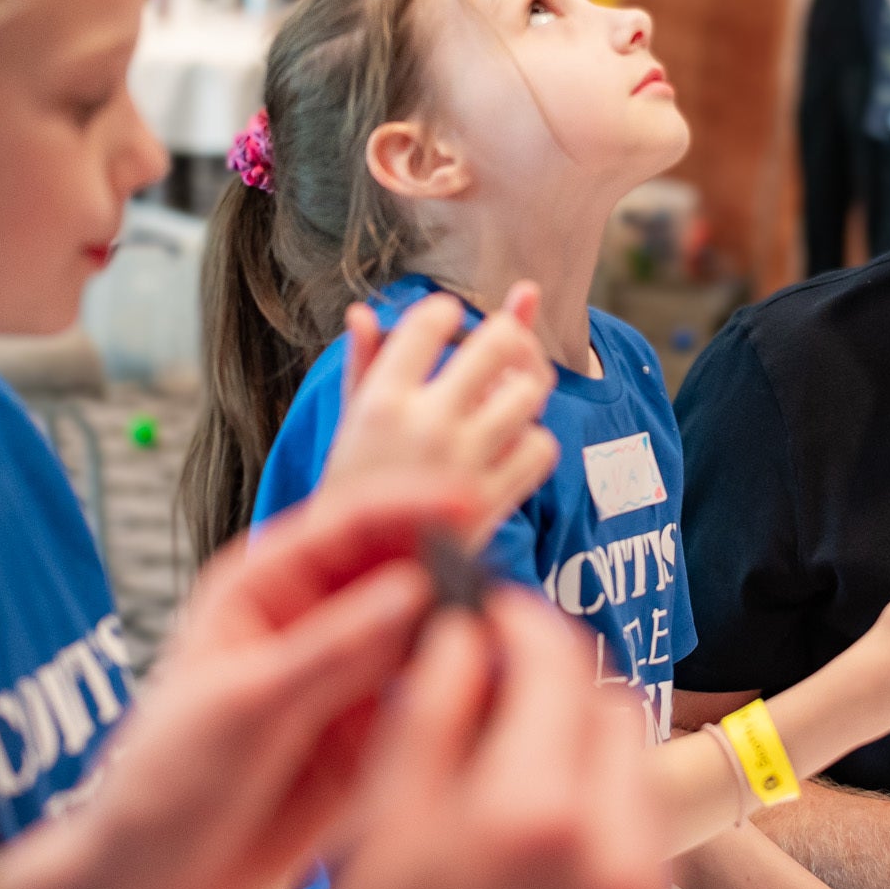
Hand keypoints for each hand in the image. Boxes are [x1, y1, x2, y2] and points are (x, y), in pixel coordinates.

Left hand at [0, 475, 487, 888]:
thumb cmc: (165, 790)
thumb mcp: (243, 708)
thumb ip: (332, 649)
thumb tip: (415, 589)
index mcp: (264, 587)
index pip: (349, 523)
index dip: (410, 506)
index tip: (468, 505)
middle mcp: (316, 620)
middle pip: (402, 570)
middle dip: (451, 572)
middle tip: (498, 593)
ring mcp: (353, 678)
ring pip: (429, 635)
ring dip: (464, 637)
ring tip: (500, 654)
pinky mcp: (380, 735)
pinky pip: (438, 700)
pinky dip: (465, 695)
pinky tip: (488, 704)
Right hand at [270, 588, 675, 888]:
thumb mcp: (375, 832)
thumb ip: (430, 711)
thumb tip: (466, 631)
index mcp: (531, 815)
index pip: (560, 661)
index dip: (522, 626)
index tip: (494, 621)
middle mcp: (613, 864)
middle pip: (614, 716)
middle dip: (557, 699)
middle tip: (496, 712)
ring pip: (637, 795)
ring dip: (583, 778)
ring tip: (506, 814)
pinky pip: (646, 881)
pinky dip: (599, 862)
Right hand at [325, 283, 558, 535]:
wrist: (362, 577)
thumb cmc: (355, 490)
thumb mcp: (347, 427)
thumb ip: (362, 366)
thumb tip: (362, 310)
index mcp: (381, 402)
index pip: (427, 324)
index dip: (445, 311)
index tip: (450, 314)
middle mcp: (425, 425)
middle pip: (498, 343)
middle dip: (508, 331)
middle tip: (504, 337)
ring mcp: (464, 462)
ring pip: (530, 392)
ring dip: (526, 386)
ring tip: (510, 390)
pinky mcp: (493, 499)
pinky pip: (542, 447)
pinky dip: (534, 441)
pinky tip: (514, 441)